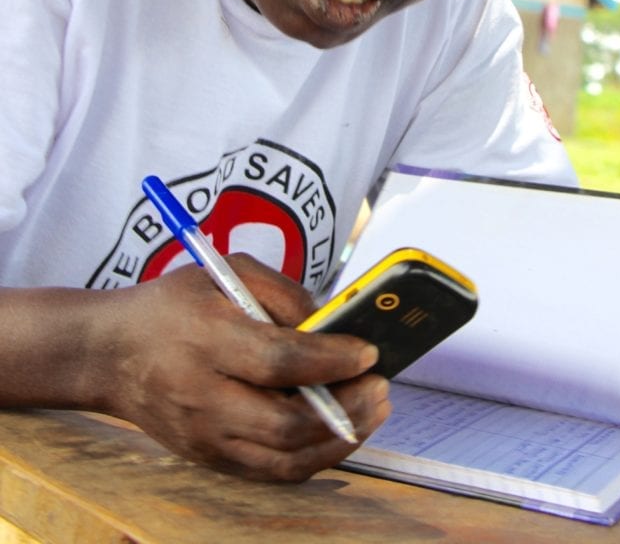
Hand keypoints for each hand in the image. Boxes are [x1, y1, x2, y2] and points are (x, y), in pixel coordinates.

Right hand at [93, 255, 390, 480]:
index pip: (278, 360)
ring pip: (284, 458)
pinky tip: (341, 432)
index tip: (368, 351)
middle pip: (285, 422)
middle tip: (381, 385)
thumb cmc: (173, 305)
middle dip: (346, 408)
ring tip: (373, 411)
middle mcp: (203, 396)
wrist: (111, 354)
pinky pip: (271, 472)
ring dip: (340, 440)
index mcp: (205, 338)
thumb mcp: (223, 272)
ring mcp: (204, 437)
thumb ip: (280, 292)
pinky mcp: (208, 459)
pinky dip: (314, 458)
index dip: (331, 359)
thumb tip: (331, 323)